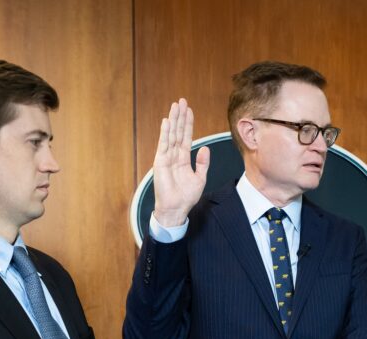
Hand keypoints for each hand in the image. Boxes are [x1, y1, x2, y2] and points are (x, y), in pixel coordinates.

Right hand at [152, 98, 209, 226]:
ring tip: (175, 105)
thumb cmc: (186, 196)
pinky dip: (165, 133)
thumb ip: (202, 163)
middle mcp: (174, 155)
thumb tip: (205, 148)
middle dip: (180, 117)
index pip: (186, 137)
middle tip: (182, 101)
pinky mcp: (160, 162)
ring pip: (171, 135)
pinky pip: (164, 144)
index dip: (188, 123)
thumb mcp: (200, 178)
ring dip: (173, 120)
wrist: (176, 209)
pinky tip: (167, 121)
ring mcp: (166, 157)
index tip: (189, 110)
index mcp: (183, 159)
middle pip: (178, 132)